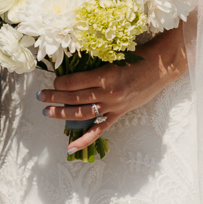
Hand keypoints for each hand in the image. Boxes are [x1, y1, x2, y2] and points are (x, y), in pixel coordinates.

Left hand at [38, 28, 187, 154]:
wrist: (161, 67)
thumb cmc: (138, 57)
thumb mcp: (114, 57)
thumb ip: (96, 66)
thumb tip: (74, 72)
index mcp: (105, 75)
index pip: (75, 82)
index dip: (60, 83)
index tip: (53, 81)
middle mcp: (108, 92)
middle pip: (75, 97)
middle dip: (55, 97)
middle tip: (41, 97)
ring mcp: (113, 106)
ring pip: (82, 113)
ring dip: (63, 114)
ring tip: (48, 113)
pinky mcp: (119, 114)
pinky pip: (100, 129)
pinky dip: (85, 139)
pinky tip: (71, 146)